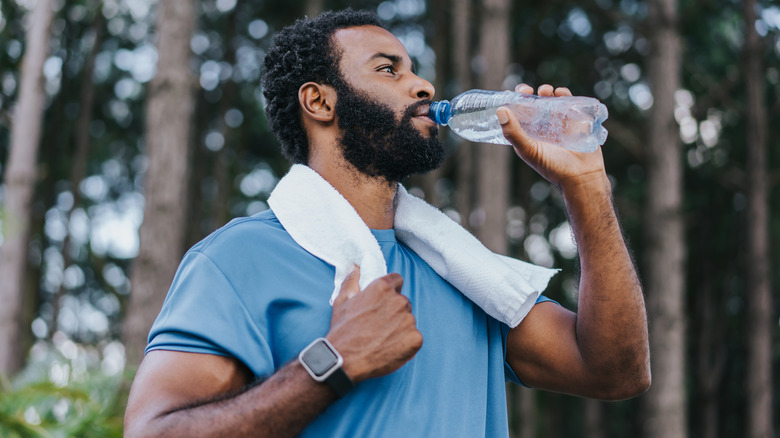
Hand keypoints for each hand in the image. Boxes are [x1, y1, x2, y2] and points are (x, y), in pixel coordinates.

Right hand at [326, 266, 422, 382]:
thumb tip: (355, 267)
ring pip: (408, 320)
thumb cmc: (342, 331)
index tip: (382, 302)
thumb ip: (352, 281)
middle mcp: (398, 301)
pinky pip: (414, 337)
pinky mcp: (415, 339)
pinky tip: (390, 348)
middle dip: (394, 311)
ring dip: (400, 327)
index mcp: (382, 288)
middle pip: (403, 302)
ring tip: (382, 338)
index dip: (390, 291)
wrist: (345, 360)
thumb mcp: (342, 301)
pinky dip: (405, 343)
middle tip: (379, 325)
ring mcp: (408, 320)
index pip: (397, 280)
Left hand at [498, 84, 607, 190]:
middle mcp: (541, 126)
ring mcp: (558, 122)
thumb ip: (514, 133)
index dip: (511, 102)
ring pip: (549, 100)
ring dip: (545, 91)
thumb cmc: (552, 167)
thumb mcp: (529, 150)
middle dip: (527, 94)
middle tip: (527, 90)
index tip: (508, 92)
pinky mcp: (574, 120)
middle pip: (531, 103)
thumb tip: (501, 110)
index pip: (515, 114)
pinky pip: (568, 102)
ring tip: (545, 91)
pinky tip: (560, 93)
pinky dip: (563, 94)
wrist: (581, 176)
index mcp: (527, 134)